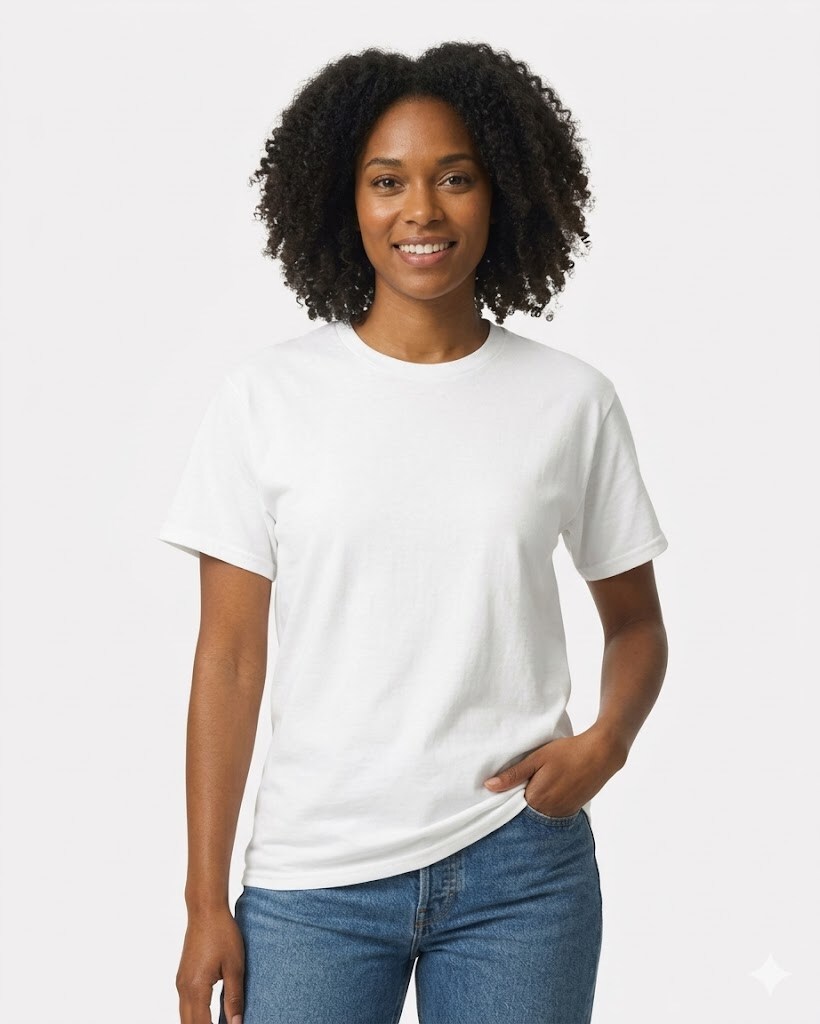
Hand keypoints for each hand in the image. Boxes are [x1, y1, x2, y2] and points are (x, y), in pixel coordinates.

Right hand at [177, 905, 244, 1023]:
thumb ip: (234, 998)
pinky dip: (194, 1015)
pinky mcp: (183, 976)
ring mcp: (181, 982)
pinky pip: (185, 1005)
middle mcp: (184, 989)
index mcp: (196, 989)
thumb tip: (237, 1023)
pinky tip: (206, 1017)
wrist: (205, 910)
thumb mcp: (234, 967)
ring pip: (185, 1016)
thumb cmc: (222, 934)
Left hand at [483, 725, 626, 816]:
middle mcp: (549, 812)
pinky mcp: (572, 811)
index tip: (507, 787)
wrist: (601, 754)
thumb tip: (489, 786)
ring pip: (540, 813)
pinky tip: (552, 788)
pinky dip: (549, 804)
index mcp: (536, 799)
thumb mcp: (537, 758)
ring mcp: (562, 813)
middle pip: (526, 811)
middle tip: (526, 780)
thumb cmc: (567, 752)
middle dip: (521, 800)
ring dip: (536, 802)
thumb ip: (513, 775)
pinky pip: (554, 813)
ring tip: (540, 783)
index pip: (512, 806)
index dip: (508, 796)